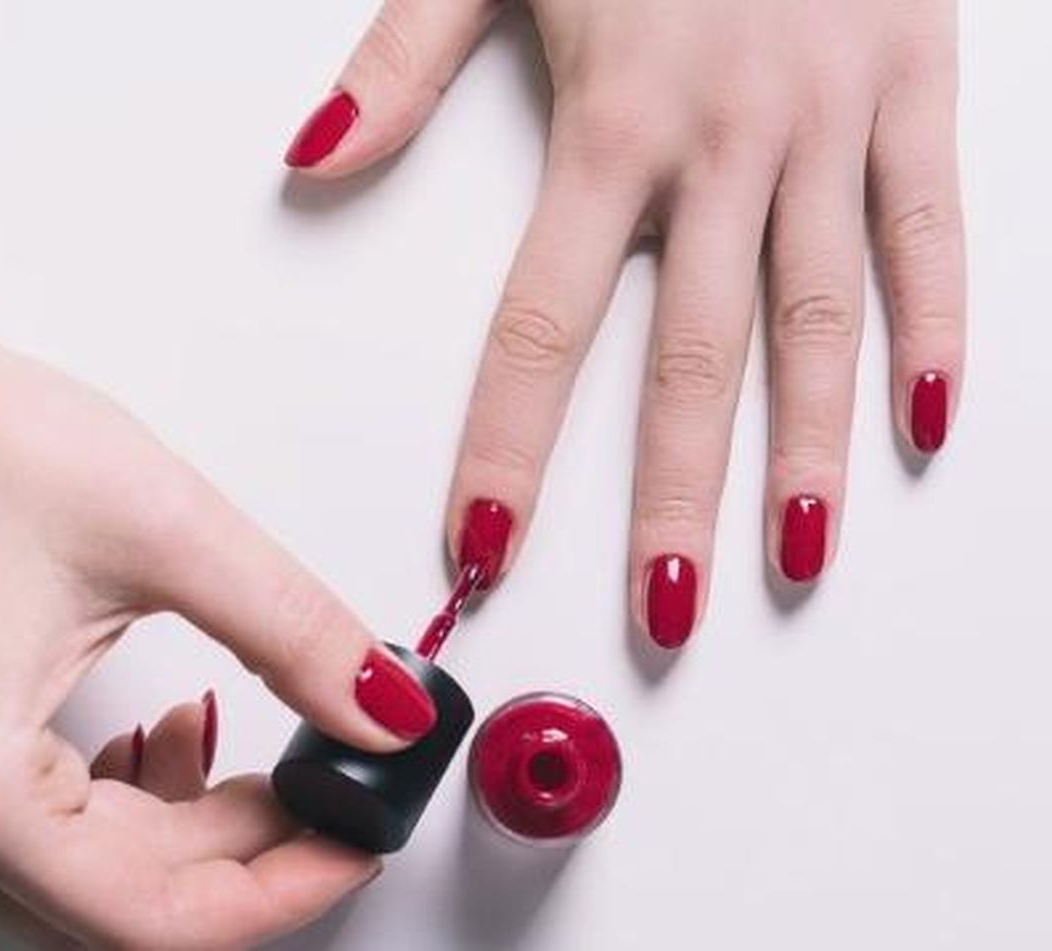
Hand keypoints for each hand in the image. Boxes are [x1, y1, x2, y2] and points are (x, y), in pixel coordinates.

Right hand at [0, 332, 436, 948]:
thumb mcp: (170, 536)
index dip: (281, 893)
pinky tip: (185, 732)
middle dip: (255, 853)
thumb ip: (294, 637)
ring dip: (203, 829)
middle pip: (134, 906)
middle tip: (339, 786)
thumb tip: (381, 715)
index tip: (358, 846)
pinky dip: (146, 801)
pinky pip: (67, 834)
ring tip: (271, 749)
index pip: (154, 919)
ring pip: (106, 877)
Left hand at [284, 0, 962, 645]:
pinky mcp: (916, 88)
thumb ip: (397, 63)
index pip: (539, 324)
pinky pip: (934, 227)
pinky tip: (927, 422)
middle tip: (658, 611)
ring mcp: (830, 122)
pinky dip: (941, 325)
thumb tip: (307, 158)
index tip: (485, 546)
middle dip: (670, 495)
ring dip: (808, 451)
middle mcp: (723, 143)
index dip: (509, 446)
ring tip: (794, 559)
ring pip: (820, 317)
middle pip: (688, 355)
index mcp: (609, 122)